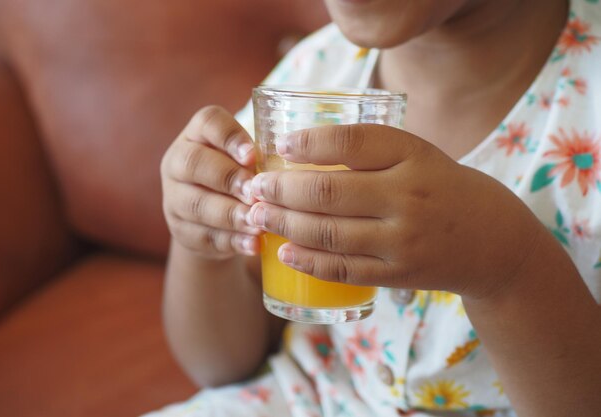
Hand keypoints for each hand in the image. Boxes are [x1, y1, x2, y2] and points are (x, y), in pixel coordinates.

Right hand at [161, 106, 259, 259]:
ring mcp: (175, 197)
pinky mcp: (182, 230)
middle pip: (194, 163)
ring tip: (259, 222)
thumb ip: (263, 158)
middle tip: (256, 194)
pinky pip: (204, 236)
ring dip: (231, 214)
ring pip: (197, 204)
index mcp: (198, 133)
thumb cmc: (243, 178)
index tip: (253, 156)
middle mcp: (178, 161)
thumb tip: (295, 166)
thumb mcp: (250, 161)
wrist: (216, 220)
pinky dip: (232, 241)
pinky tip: (254, 244)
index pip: (208, 121)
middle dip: (229, 178)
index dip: (230, 137)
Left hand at [246, 124, 541, 297]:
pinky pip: (343, 270)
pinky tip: (283, 251)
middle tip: (253, 187)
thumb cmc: (443, 187)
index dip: (309, 143)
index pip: (352, 143)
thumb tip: (300, 147)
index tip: (280, 146)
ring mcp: (403, 241)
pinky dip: (308, 262)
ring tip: (256, 215)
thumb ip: (369, 149)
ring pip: (329, 234)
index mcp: (414, 156)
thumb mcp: (418, 154)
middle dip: (280, 189)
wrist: (492, 241)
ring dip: (284, 224)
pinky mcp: (398, 275)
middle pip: (328, 193)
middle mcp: (408, 197)